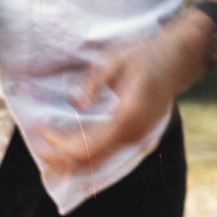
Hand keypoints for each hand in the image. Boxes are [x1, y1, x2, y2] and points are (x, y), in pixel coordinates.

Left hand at [39, 10, 213, 172]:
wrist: (181, 57)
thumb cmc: (148, 53)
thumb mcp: (116, 58)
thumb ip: (94, 82)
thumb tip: (75, 103)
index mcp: (127, 116)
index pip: (87, 146)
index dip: (60, 144)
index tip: (42, 128)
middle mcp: (132, 134)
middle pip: (89, 162)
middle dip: (59, 159)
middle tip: (36, 146)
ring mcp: (135, 139)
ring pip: (96, 163)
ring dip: (69, 161)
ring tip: (46, 150)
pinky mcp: (133, 137)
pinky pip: (104, 155)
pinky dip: (83, 156)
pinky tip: (66, 151)